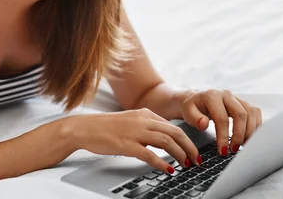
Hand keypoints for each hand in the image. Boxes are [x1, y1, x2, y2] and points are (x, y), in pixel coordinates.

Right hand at [69, 109, 200, 173]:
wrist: (85, 128)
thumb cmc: (106, 127)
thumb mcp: (131, 121)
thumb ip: (147, 126)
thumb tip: (164, 138)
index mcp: (145, 113)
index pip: (172, 126)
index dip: (187, 139)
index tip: (194, 150)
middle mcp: (143, 120)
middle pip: (174, 133)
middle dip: (189, 147)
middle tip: (197, 159)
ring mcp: (135, 132)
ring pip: (166, 142)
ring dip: (180, 155)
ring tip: (187, 165)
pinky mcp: (127, 144)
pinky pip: (149, 154)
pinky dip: (162, 162)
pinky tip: (169, 169)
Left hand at [180, 89, 262, 155]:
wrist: (197, 99)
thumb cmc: (192, 107)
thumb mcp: (188, 113)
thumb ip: (194, 118)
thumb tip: (203, 124)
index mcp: (212, 96)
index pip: (222, 118)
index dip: (224, 136)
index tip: (223, 151)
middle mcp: (227, 95)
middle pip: (241, 114)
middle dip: (239, 135)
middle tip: (234, 150)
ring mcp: (237, 98)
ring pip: (251, 113)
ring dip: (250, 131)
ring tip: (242, 146)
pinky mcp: (243, 103)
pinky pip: (255, 112)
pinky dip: (256, 125)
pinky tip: (250, 137)